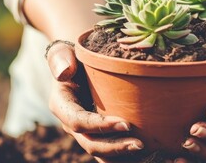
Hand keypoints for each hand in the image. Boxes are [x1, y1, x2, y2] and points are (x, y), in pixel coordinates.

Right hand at [46, 42, 143, 161]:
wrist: (78, 65)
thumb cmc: (72, 56)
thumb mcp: (62, 52)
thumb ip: (60, 58)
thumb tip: (64, 73)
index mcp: (62, 106)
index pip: (79, 122)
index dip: (101, 126)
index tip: (126, 124)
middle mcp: (72, 124)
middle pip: (91, 143)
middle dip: (115, 146)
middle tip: (140, 143)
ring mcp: (85, 132)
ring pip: (100, 152)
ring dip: (121, 154)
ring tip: (143, 149)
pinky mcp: (98, 134)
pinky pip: (109, 151)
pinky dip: (124, 155)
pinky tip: (145, 153)